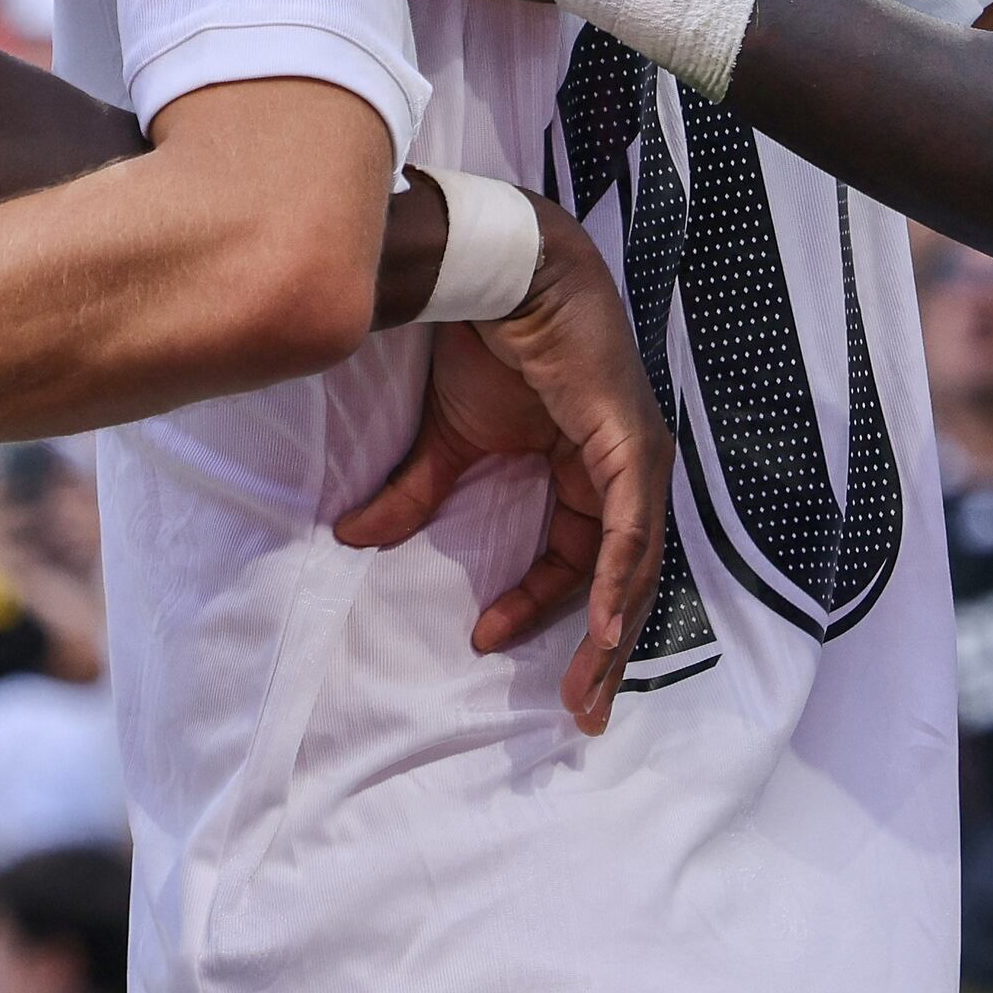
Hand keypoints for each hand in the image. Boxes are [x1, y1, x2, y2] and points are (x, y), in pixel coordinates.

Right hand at [334, 202, 670, 736]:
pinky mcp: (632, 444)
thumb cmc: (485, 344)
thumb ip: (418, 492)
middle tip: (581, 716)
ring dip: (616, 631)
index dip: (534, 604)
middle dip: (601, 650)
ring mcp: (635, 457)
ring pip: (637, 563)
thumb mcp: (449, 438)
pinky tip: (606, 627)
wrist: (498, 276)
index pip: (573, 556)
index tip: (484, 638)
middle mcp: (622, 469)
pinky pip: (631, 527)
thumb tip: (356, 537)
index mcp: (586, 468)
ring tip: (590, 689)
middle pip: (621, 576)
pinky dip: (620, 578)